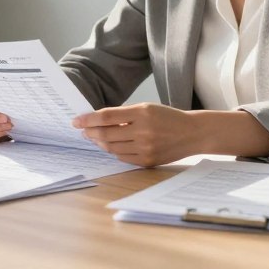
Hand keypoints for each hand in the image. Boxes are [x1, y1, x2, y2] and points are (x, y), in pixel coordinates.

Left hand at [72, 103, 199, 166]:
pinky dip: (113, 151)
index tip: (76, 120)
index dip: (88, 119)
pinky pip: (123, 157)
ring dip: (100, 142)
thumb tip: (97, 121)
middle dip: (90, 132)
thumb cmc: (167, 117)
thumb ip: (123, 114)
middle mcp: (143, 131)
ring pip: (112, 148)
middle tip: (83, 130)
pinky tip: (110, 145)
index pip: (106, 117)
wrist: (192, 133)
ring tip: (95, 137)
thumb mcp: (146, 108)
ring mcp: (146, 148)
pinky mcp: (148, 160)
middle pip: (106, 134)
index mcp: (142, 113)